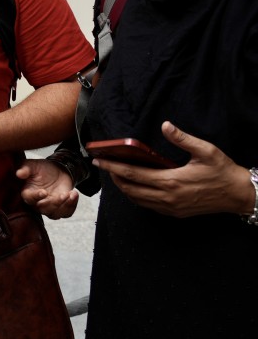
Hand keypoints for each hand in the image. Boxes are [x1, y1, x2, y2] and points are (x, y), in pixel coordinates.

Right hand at [16, 159, 78, 218]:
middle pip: (43, 209)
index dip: (36, 197)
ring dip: (64, 207)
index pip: (29, 199)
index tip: (43, 192)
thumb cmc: (42, 168)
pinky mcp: (61, 208)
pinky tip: (74, 194)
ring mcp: (50, 207)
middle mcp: (37, 203)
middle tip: (63, 194)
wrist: (57, 170)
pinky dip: (72, 206)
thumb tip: (19, 173)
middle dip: (54, 203)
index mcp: (28, 193)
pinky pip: (66, 213)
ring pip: (55, 214)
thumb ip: (25, 169)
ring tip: (71, 194)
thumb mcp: (33, 165)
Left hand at [94, 121, 252, 217]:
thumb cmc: (223, 171)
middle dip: (114, 177)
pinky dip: (136, 196)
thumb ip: (183, 138)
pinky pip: (148, 206)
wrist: (239, 194)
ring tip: (116, 174)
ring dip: (124, 187)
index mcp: (171, 181)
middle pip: (130, 188)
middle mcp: (167, 197)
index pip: (132, 174)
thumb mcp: (206, 151)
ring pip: (137, 200)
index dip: (112, 167)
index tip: (98, 160)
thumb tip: (165, 125)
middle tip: (104, 165)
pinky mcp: (175, 212)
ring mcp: (170, 207)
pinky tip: (134, 186)